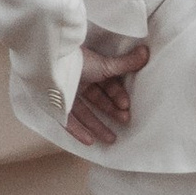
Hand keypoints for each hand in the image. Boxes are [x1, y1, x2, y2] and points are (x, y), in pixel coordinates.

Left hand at [66, 32, 149, 150]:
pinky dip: (78, 131)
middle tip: (125, 121)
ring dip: (97, 126)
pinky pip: (67, 121)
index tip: (126, 105)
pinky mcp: (55, 106)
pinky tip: (90, 142)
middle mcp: (77, 81)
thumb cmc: (77, 61)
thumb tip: (146, 52)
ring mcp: (66, 94)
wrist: (49, 64)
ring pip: (84, 113)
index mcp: (89, 69)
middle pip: (97, 100)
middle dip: (112, 112)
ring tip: (112, 140)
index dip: (117, 96)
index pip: (107, 86)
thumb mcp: (105, 65)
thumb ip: (125, 63)